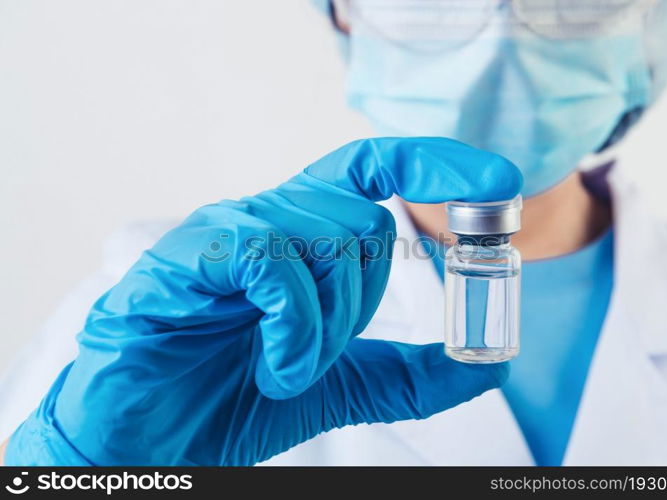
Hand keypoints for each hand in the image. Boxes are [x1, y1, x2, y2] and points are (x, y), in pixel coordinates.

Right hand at [5, 138, 520, 464]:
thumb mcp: (338, 384)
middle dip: (360, 307)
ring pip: (326, 237)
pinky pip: (273, 259)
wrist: (149, 438)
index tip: (496, 184)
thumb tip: (485, 364)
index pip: (374, 170)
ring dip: (325, 326)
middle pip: (363, 223)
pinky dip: (293, 325)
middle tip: (314, 356)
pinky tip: (273, 363)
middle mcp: (266, 218)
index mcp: (298, 236)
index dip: (436, 164)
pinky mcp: (188, 256)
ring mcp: (225, 231)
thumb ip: (407, 372)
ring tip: (283, 368)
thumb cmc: (227, 397)